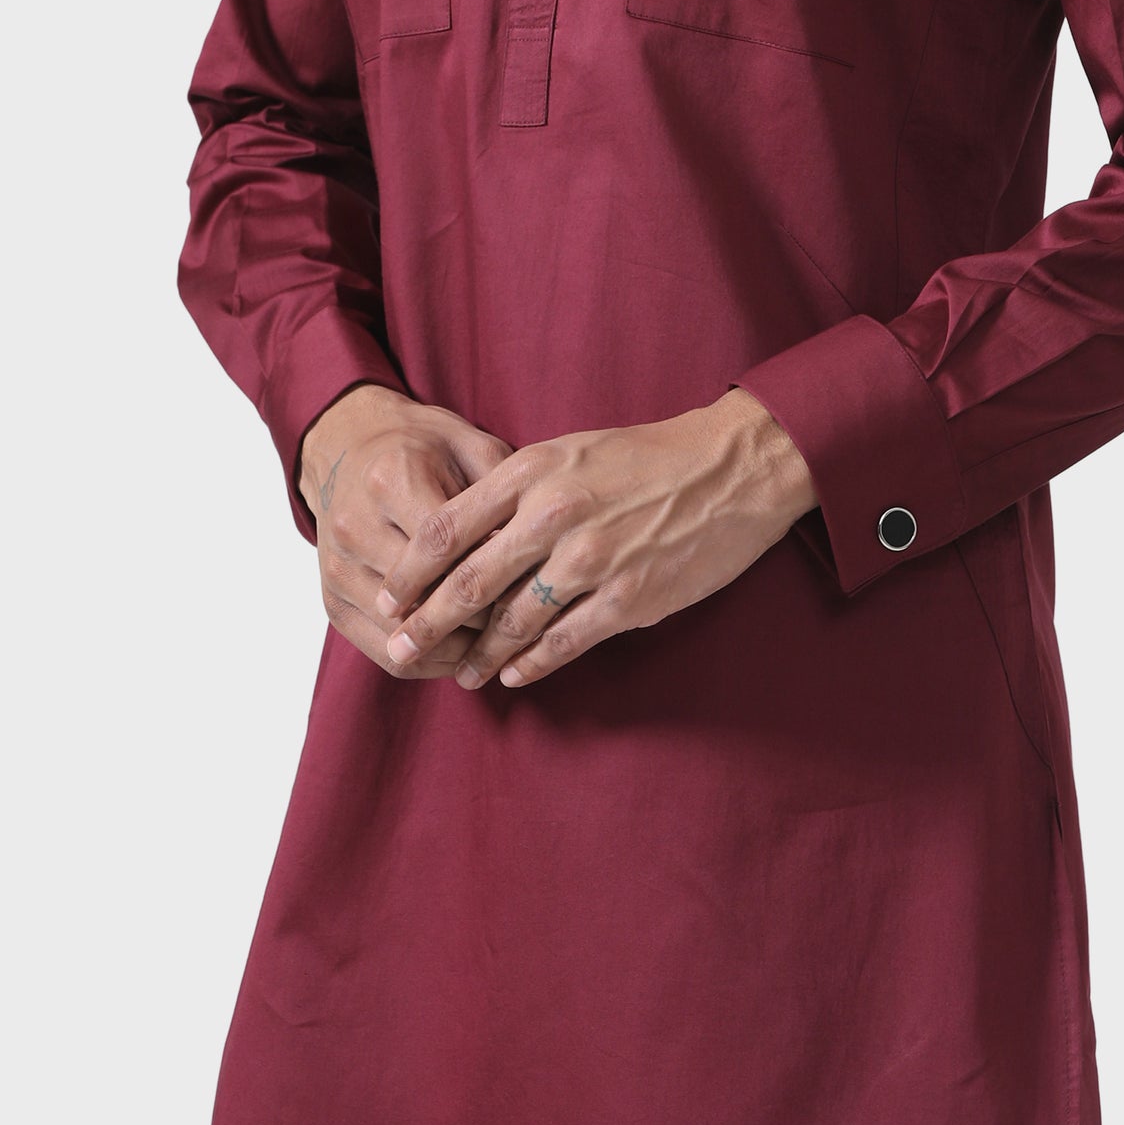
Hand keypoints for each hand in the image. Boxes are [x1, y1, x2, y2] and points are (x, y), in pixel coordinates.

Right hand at [297, 382, 512, 679]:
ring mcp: (338, 569)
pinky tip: (464, 656)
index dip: (498, 576)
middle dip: (482, 620)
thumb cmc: (420, 446)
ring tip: (500, 648)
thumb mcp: (468, 443)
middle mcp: (356, 527)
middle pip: (427, 598)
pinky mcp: (331, 602)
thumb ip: (499, 488)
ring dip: (457, 651)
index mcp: (393, 480)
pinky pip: (382, 653)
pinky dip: (429, 664)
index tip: (538, 590)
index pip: (451, 550)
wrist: (345, 448)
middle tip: (527, 628)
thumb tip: (530, 548)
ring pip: (405, 635)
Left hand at [370, 389, 817, 691]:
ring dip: (479, 654)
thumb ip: (518, 488)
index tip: (389, 598)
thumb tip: (468, 533)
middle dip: (427, 624)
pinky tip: (514, 673)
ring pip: (512, 622)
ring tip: (460, 674)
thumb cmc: (649, 456)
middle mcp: (553, 514)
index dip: (409, 572)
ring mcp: (591, 559)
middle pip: (468, 583)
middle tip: (400, 649)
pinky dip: (531, 663)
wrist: (733, 468)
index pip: (445, 528)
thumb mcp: (571, 450)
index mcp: (533, 470)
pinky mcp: (627, 598)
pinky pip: (563, 642)